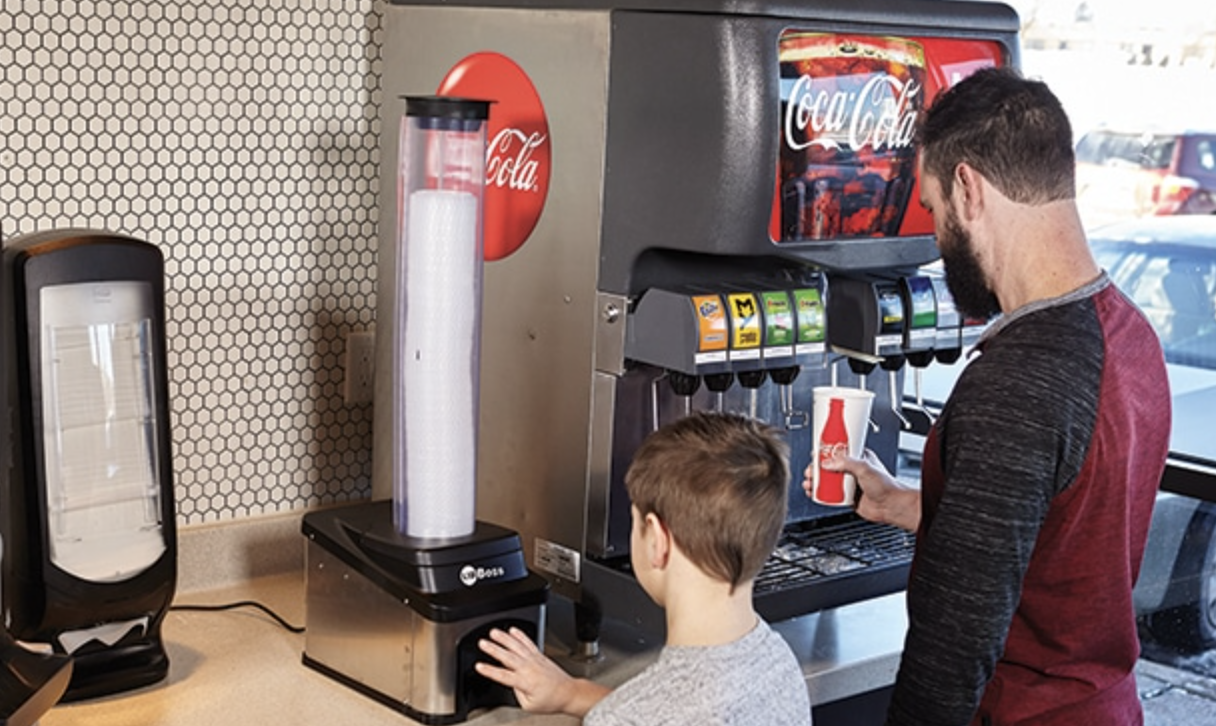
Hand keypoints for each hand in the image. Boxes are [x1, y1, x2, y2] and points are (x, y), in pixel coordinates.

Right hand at [475, 627, 608, 716]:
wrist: (568, 693)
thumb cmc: (551, 701)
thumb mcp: (529, 705)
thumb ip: (517, 693)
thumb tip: (511, 683)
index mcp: (525, 682)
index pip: (503, 676)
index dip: (490, 671)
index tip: (479, 666)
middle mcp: (529, 668)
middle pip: (508, 657)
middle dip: (494, 649)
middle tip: (482, 643)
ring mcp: (535, 660)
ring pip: (517, 646)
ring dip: (504, 638)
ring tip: (494, 632)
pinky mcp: (540, 655)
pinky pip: (529, 643)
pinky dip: (521, 635)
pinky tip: (513, 630)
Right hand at [802, 448, 921, 531]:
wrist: (891, 506)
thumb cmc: (886, 485)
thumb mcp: (865, 467)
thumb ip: (846, 463)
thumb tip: (827, 463)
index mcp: (858, 457)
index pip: (837, 450)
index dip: (825, 451)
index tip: (815, 453)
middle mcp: (852, 470)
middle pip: (828, 466)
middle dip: (816, 468)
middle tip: (810, 471)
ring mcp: (848, 483)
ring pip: (827, 480)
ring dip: (815, 481)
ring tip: (809, 483)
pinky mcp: (846, 496)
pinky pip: (829, 494)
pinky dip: (819, 493)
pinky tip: (814, 493)